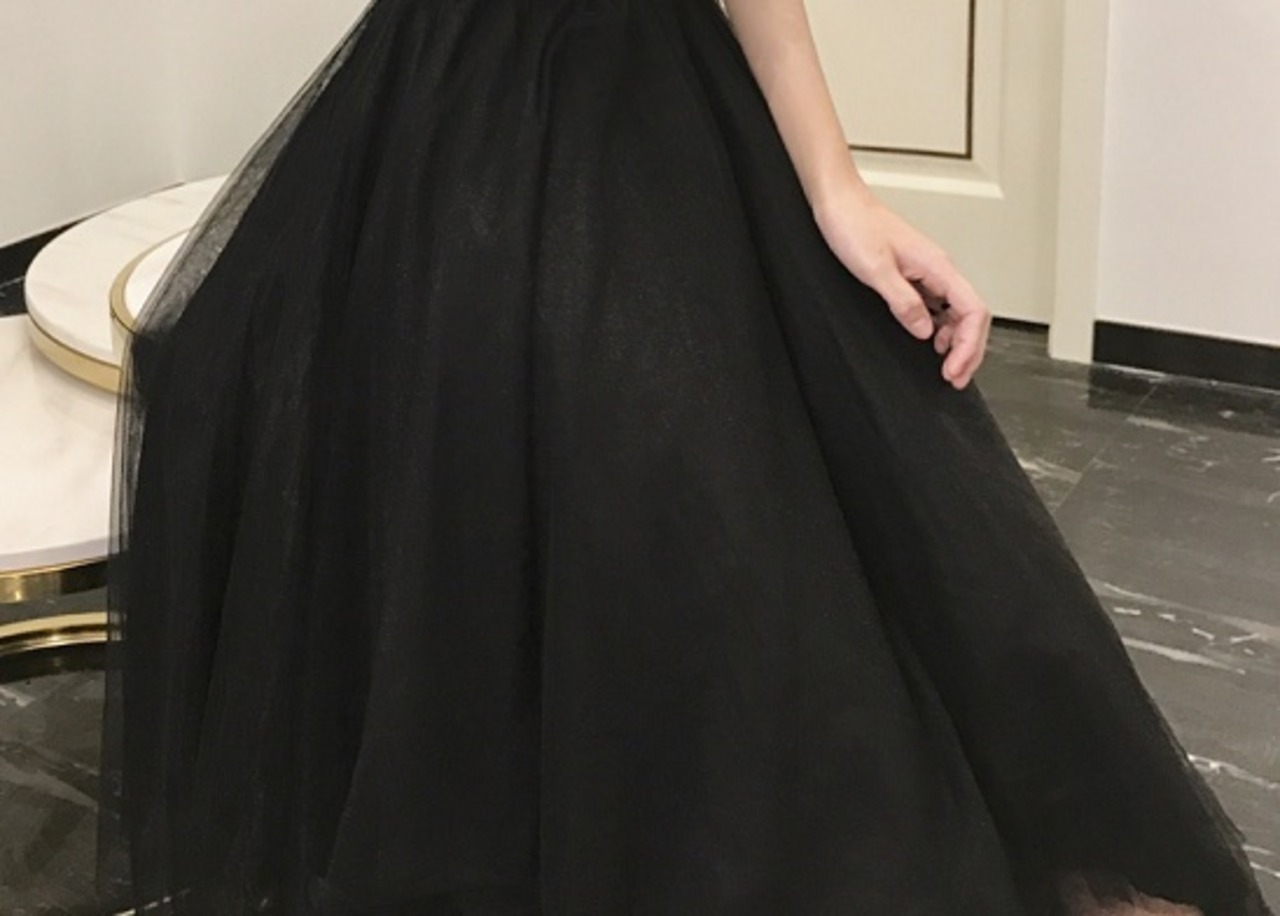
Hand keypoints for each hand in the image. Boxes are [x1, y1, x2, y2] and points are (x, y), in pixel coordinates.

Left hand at [813, 187, 991, 389]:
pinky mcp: (912, 275)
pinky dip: (938, 328)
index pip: (973, 311)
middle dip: (968, 350)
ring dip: (955, 342)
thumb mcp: (876, 270)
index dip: (968, 346)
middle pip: (971, 315)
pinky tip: (928, 341)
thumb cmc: (854, 226)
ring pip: (956, 312)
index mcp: (938, 266)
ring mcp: (927, 272)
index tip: (953, 371)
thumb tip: (925, 331)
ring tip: (943, 366)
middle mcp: (938, 269)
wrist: (838, 204)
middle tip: (953, 378)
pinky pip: (937, 306)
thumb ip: (903, 302)